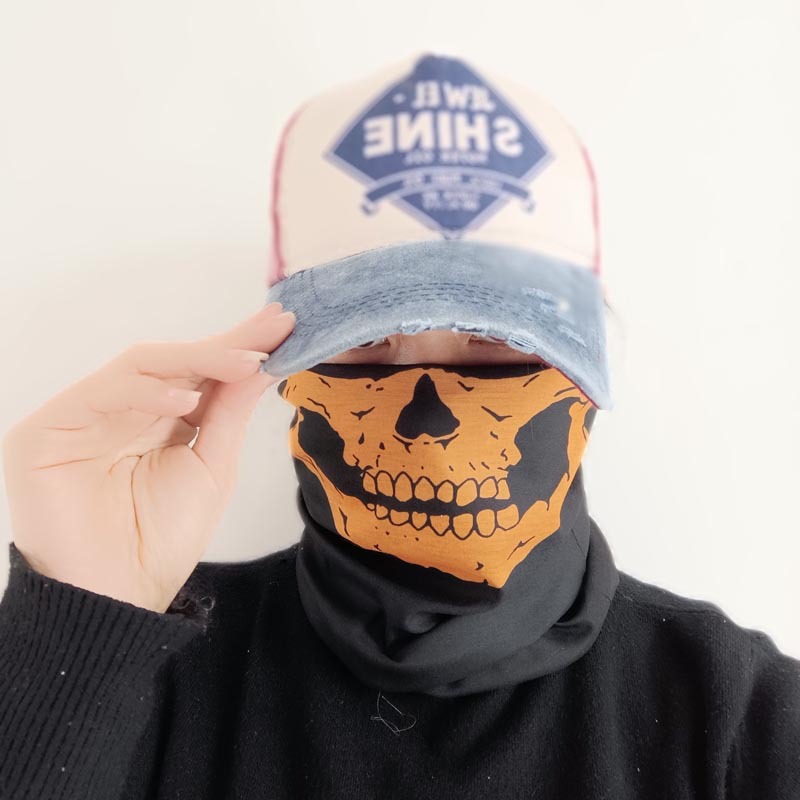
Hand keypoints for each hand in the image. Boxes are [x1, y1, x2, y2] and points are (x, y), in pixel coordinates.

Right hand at [2, 301, 294, 612]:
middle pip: (176, 361)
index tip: (285, 326)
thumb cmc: (162, 539)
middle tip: (274, 327)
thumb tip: (261, 362)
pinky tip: (189, 400)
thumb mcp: (212, 467)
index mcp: (158, 421)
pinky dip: (148, 392)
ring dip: (198, 359)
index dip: (239, 348)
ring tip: (246, 362)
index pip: (200, 373)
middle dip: (228, 344)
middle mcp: (122, 411)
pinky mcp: (48, 429)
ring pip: (142, 365)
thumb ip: (229, 413)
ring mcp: (84, 416)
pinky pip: (103, 393)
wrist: (116, 597)